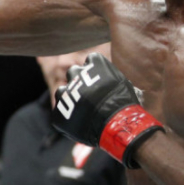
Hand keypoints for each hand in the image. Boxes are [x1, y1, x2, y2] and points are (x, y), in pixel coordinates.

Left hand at [50, 52, 162, 167]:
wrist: (115, 123)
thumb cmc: (125, 104)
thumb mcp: (123, 83)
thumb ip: (111, 78)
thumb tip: (112, 82)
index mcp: (93, 63)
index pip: (91, 60)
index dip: (96, 71)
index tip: (100, 80)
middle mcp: (76, 73)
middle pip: (74, 72)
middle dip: (80, 81)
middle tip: (89, 95)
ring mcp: (65, 92)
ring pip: (62, 91)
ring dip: (70, 98)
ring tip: (82, 110)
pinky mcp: (58, 111)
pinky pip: (60, 112)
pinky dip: (67, 117)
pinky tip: (79, 123)